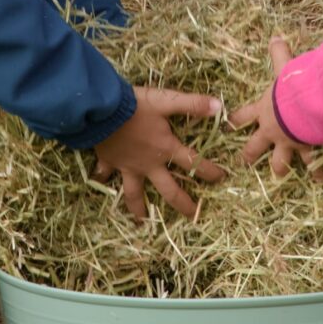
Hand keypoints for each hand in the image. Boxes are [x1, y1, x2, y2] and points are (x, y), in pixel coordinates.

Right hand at [93, 86, 224, 219]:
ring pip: (135, 193)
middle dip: (182, 204)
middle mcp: (148, 163)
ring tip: (143, 222)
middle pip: (168, 190)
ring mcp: (128, 165)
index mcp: (165, 148)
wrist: (102, 110)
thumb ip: (192, 103)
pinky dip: (103, 179)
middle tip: (192, 216)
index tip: (221, 179)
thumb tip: (219, 107)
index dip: (209, 171)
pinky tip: (101, 183)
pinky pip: (106, 174)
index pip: (193, 163)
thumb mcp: (166, 100)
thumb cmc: (135, 105)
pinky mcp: (109, 161)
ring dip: (140, 208)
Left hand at [230, 37, 322, 180]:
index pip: (242, 116)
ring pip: (280, 162)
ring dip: (279, 168)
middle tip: (244, 162)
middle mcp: (272, 130)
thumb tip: (275, 37)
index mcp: (263, 110)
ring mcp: (287, 142)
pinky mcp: (305, 149)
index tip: (228, 126)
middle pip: (255, 146)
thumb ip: (279, 53)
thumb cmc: (291, 86)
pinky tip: (320, 181)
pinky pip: (312, 163)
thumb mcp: (284, 67)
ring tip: (278, 176)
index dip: (235, 121)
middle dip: (249, 154)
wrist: (307, 106)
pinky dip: (317, 171)